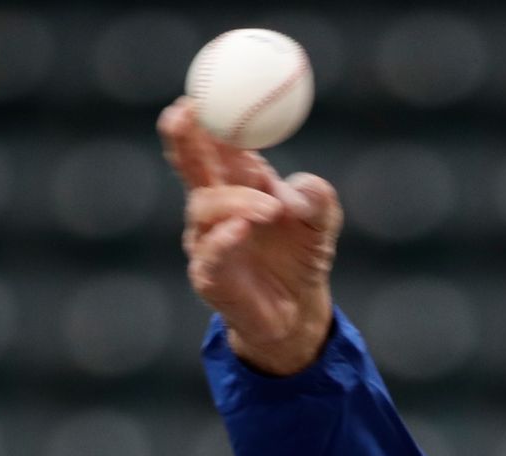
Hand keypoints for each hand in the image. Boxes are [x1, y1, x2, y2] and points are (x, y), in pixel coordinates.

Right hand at [158, 98, 341, 376]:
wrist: (297, 312)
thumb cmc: (303, 257)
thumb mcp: (323, 223)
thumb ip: (318, 200)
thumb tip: (304, 186)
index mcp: (239, 181)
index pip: (216, 141)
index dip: (207, 116)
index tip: (203, 93)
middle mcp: (215, 205)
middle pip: (189, 163)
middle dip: (182, 136)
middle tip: (185, 112)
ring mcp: (206, 239)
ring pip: (206, 208)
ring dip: (236, 201)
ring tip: (272, 208)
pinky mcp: (208, 275)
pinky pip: (210, 252)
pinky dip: (224, 237)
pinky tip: (241, 227)